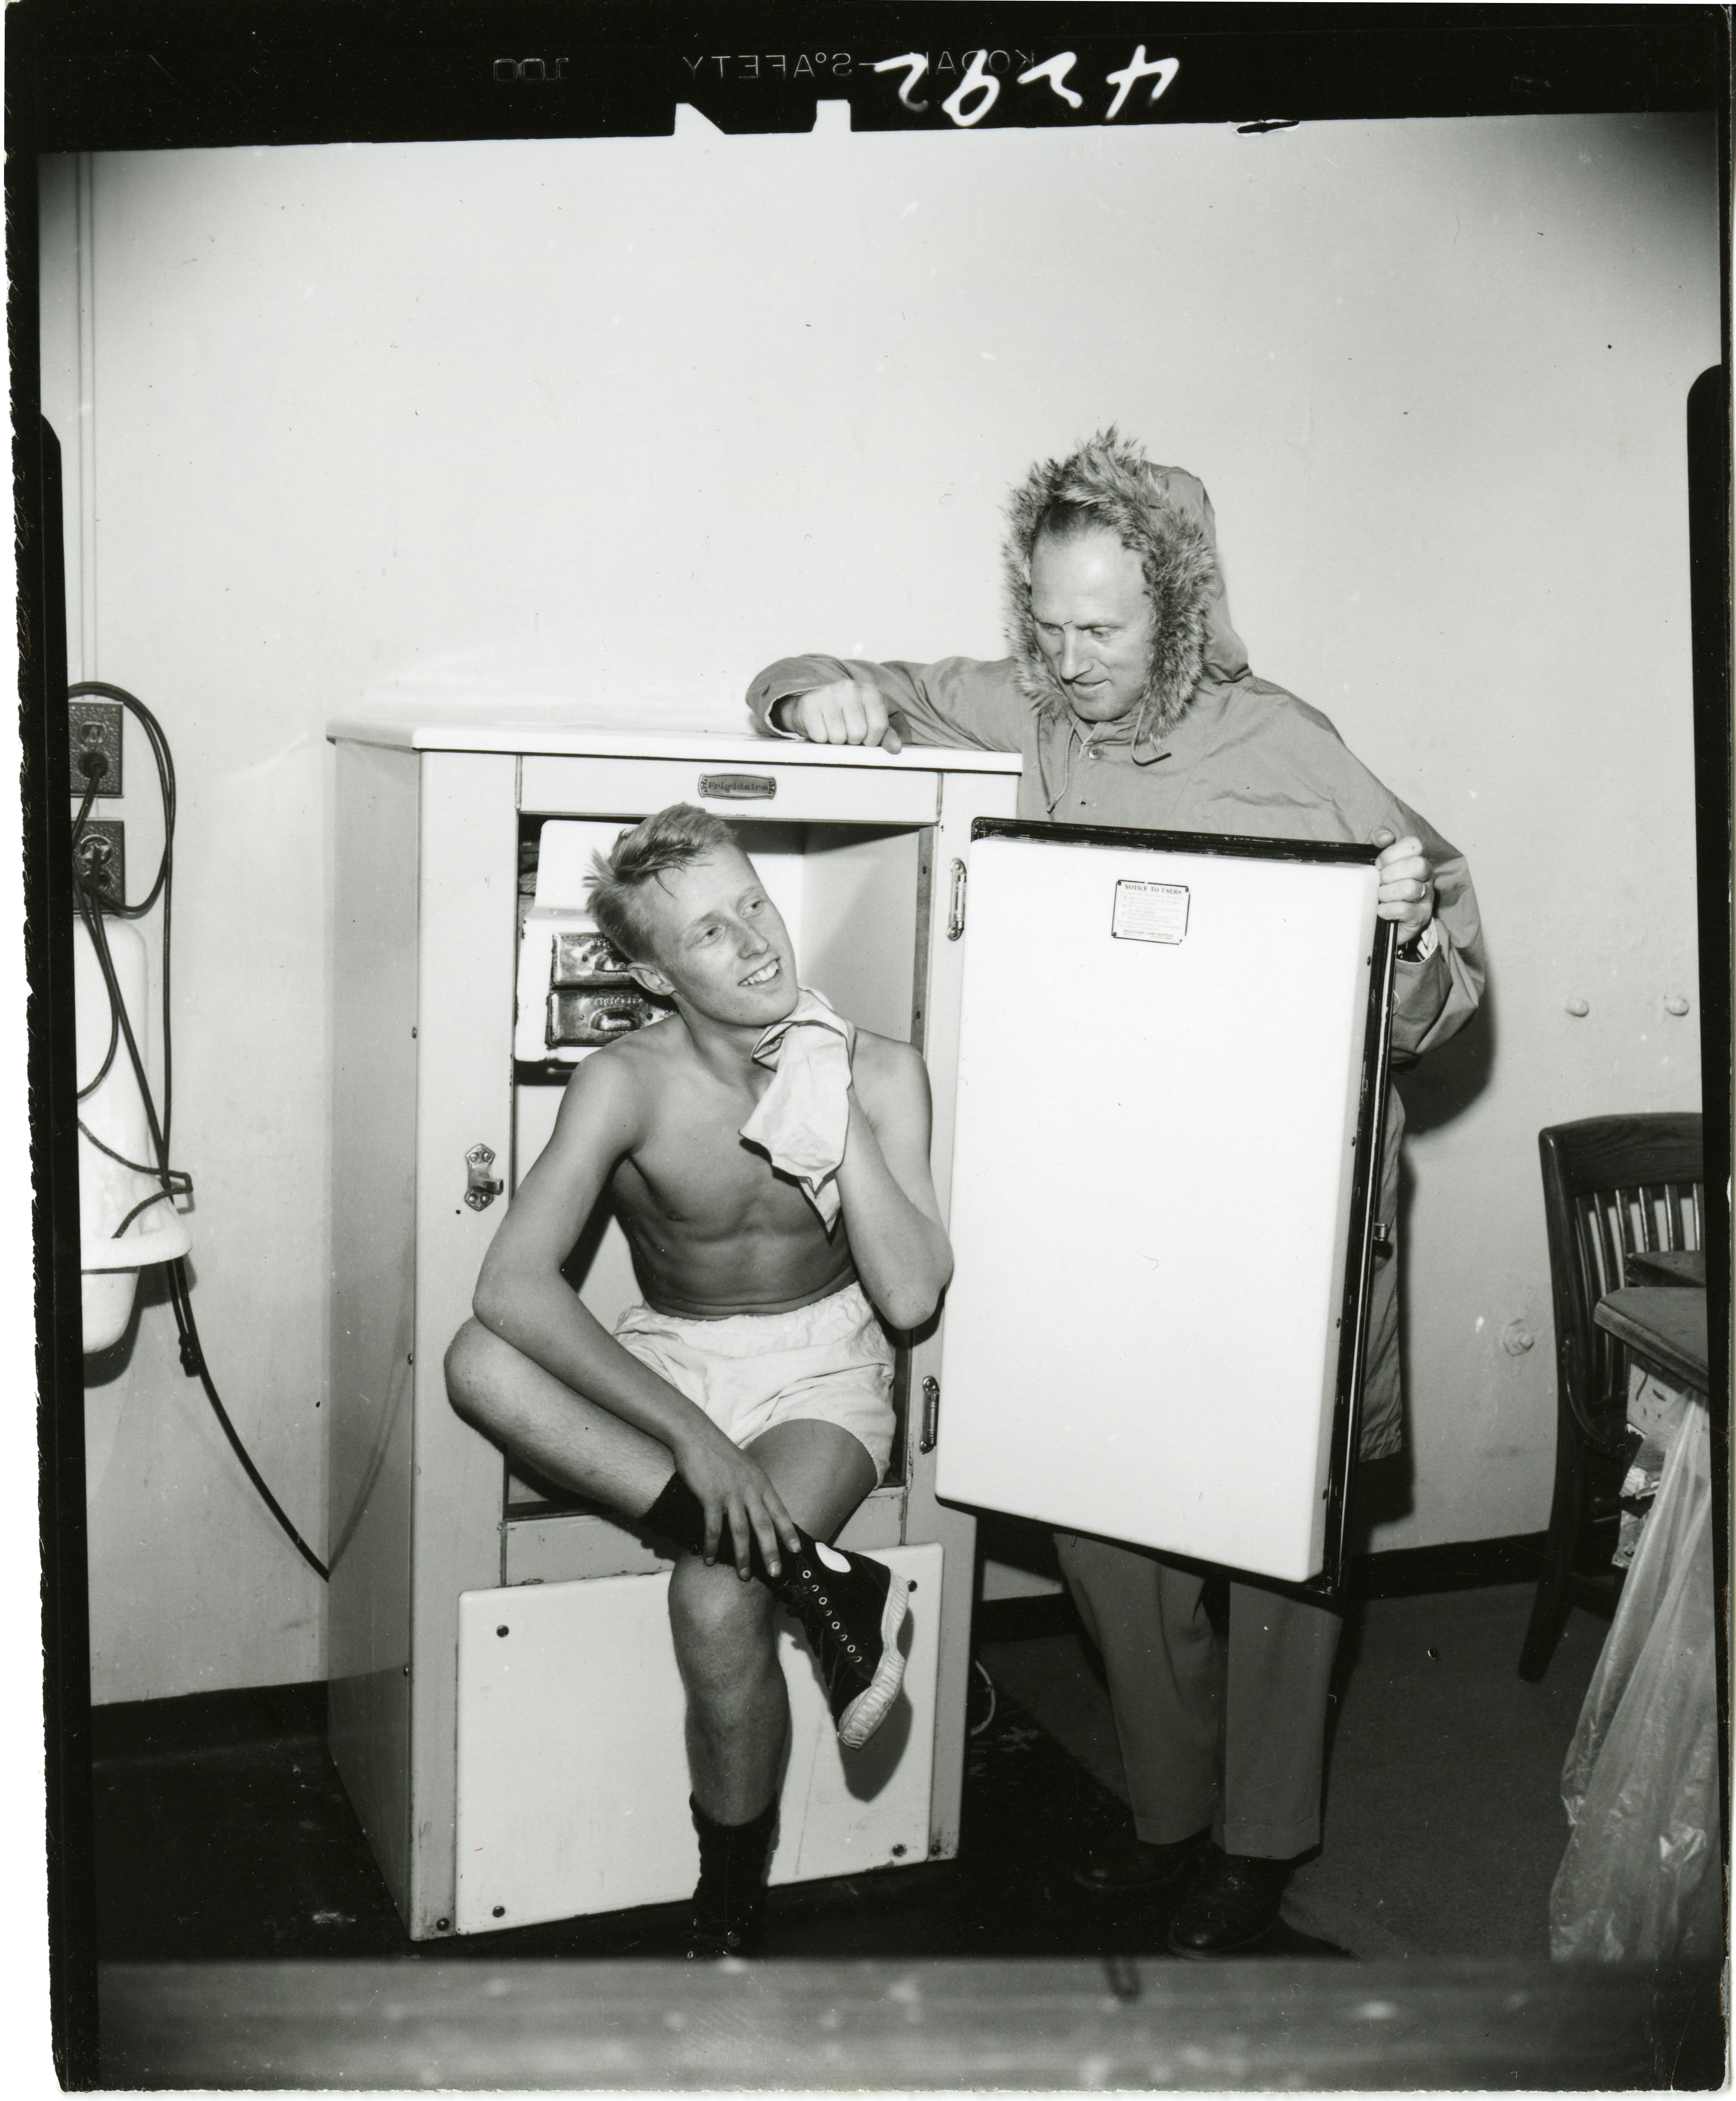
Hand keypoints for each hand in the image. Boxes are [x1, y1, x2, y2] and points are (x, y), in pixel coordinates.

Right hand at [673, 1430, 803, 1581]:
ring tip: (744, 1575)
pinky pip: (713, 1526)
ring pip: (741, 1531)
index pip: (780, 1511)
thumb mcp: (746, 1467)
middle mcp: (750, 1489)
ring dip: (743, 1556)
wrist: (697, 1435)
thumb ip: (754, 1486)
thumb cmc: (720, 1453)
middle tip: (776, 1573)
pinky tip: (709, 1559)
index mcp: (761, 1482)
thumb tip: (759, 1506)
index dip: (788, 1532)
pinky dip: (712, 1545)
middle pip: (764, 1526)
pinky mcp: (711, 1495)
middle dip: (771, 1552)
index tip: (796, 1550)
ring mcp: (731, 1493)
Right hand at [783, 679, 903, 752]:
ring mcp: (828, 693)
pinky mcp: (809, 704)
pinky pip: (820, 736)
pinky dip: (820, 738)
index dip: (873, 740)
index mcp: (869, 691)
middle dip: (853, 740)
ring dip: (836, 741)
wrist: (817, 703)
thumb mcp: (872, 721)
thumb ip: (887, 735)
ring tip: (834, 729)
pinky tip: (821, 727)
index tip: (866, 738)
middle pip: (858, 733)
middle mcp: (849, 688)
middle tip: (847, 732)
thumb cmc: (849, 715)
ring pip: (838, 737)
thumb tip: (895, 749)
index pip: (878, 726)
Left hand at [1371, 828, 1434, 942]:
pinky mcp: (1421, 917)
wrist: (1382, 921)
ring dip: (1388, 893)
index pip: (1414, 844)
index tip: (1378, 865)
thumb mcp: (1377, 860)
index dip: (1391, 853)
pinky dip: (1388, 910)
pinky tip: (1381, 911)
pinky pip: (1405, 910)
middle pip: (1418, 865)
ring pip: (1411, 888)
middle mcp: (1426, 876)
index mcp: (1416, 859)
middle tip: (1380, 882)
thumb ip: (1379, 840)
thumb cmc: (1382, 886)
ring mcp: (1426, 897)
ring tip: (1380, 897)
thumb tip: (1386, 837)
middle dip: (1391, 873)